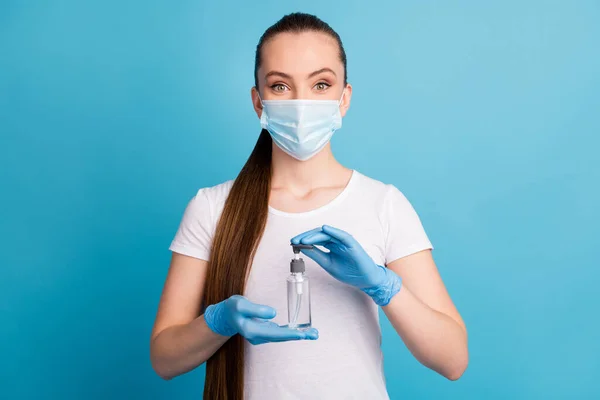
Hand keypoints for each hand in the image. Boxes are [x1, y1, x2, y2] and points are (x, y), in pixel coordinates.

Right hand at [203, 295, 317, 344]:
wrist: (224, 316)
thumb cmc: (232, 308)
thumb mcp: (240, 304)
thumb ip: (256, 309)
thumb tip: (273, 313)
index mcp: (252, 330)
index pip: (275, 333)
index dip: (290, 333)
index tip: (303, 334)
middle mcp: (258, 336)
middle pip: (282, 337)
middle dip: (298, 336)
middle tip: (314, 334)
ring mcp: (261, 336)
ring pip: (282, 336)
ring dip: (297, 335)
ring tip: (312, 333)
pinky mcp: (264, 332)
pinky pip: (280, 333)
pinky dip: (291, 332)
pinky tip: (301, 331)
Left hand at [291, 225, 401, 305]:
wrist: (365, 279)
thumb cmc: (349, 272)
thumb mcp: (328, 264)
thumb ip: (316, 255)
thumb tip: (302, 248)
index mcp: (331, 245)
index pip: (315, 239)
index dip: (304, 240)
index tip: (293, 243)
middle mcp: (336, 241)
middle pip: (319, 235)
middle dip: (306, 237)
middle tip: (294, 240)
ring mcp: (344, 241)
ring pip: (327, 234)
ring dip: (314, 235)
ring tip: (303, 239)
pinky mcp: (352, 244)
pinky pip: (342, 235)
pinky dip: (333, 231)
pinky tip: (324, 229)